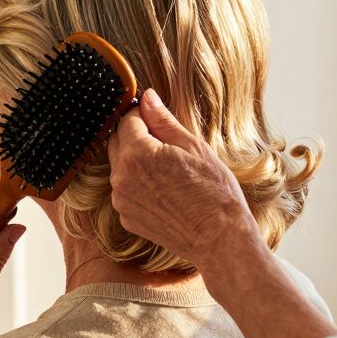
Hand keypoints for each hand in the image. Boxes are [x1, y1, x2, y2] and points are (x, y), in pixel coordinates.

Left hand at [107, 90, 259, 268]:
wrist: (220, 239)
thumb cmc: (214, 193)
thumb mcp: (193, 147)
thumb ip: (163, 121)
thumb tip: (147, 97)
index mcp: (137, 154)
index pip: (127, 120)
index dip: (142, 115)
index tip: (156, 118)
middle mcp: (121, 177)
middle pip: (117, 142)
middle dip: (135, 136)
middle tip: (165, 143)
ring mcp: (121, 201)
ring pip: (119, 167)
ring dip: (135, 161)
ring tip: (168, 170)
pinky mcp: (126, 218)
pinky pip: (125, 191)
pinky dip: (138, 185)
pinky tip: (164, 190)